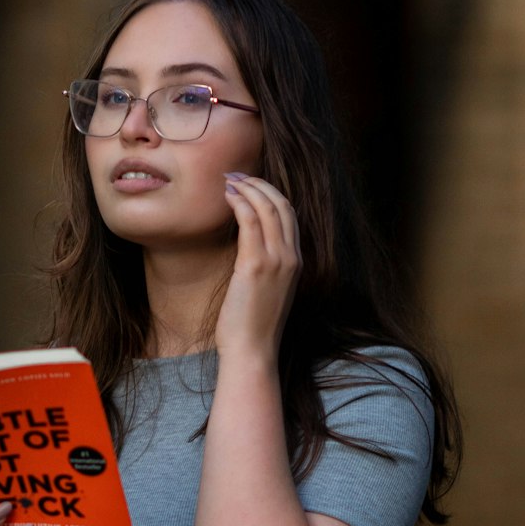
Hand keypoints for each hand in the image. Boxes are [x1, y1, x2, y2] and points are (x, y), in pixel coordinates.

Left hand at [216, 173, 301, 361]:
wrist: (252, 350)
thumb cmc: (253, 324)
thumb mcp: (267, 290)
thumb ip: (265, 266)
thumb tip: (247, 245)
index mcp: (297, 262)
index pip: (289, 215)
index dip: (270, 193)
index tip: (250, 184)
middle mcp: (292, 257)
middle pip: (282, 204)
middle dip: (259, 184)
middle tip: (236, 175)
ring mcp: (277, 261)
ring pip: (267, 207)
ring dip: (247, 188)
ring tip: (229, 181)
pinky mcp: (256, 266)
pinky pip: (251, 222)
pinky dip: (240, 203)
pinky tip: (227, 197)